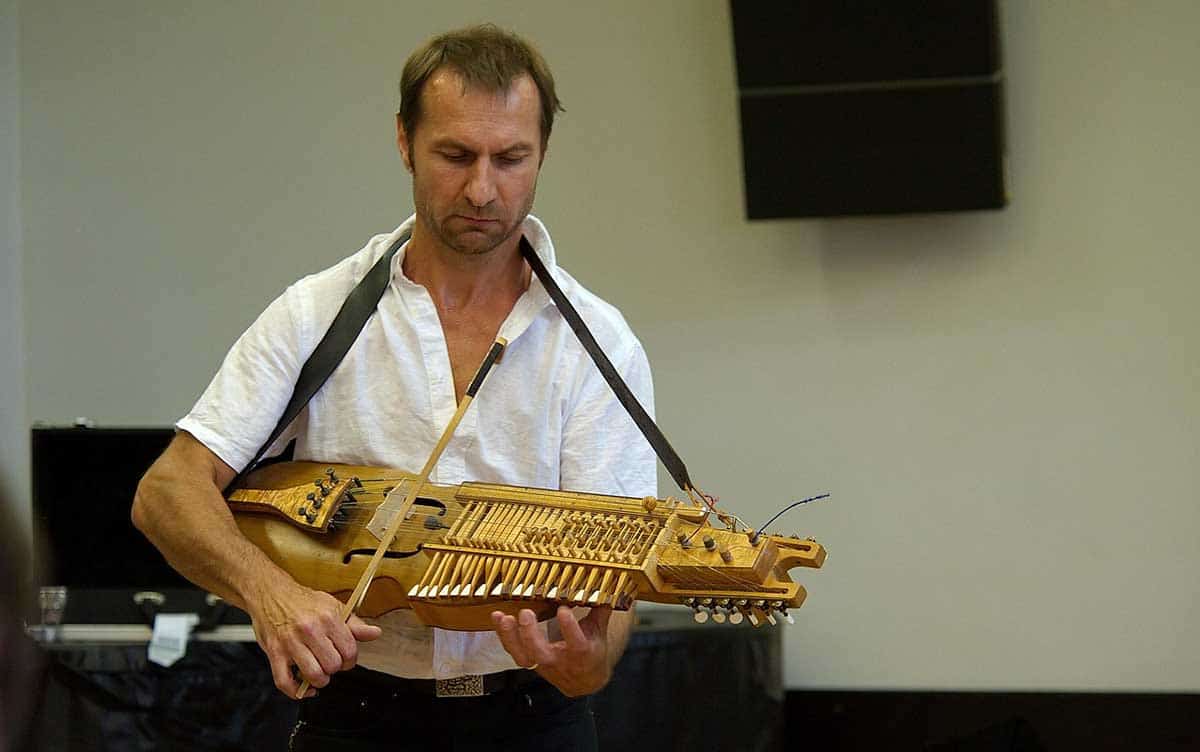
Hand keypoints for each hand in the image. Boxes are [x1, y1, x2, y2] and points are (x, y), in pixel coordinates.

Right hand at [249, 581, 381, 698]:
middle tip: (331, 663)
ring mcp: (290, 643)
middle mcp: (309, 630)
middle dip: (335, 669)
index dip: (350, 659)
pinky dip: (296, 691)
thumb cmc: (302, 602)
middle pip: (333, 665)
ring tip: (319, 672)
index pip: (349, 650)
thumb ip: (354, 624)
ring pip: (313, 675)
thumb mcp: (332, 606)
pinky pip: (285, 682)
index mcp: (328, 618)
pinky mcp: (274, 653)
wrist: (271, 594)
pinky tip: (304, 688)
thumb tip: (375, 633)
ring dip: (319, 680)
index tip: (346, 658)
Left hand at [491, 605, 612, 696]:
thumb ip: (600, 610)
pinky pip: (514, 651)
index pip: (576, 643)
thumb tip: (608, 588)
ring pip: (523, 656)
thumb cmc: (591, 652)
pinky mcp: (530, 662)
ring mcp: (542, 663)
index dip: (569, 628)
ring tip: (503, 617)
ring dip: (510, 636)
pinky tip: (498, 618)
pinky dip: (504, 635)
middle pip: (541, 653)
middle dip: (530, 634)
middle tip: (525, 614)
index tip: (563, 610)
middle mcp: (560, 660)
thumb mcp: (600, 633)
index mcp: (582, 653)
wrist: (583, 681)